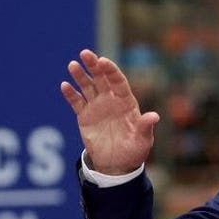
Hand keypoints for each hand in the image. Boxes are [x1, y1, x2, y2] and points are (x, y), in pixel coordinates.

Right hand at [60, 49, 158, 175]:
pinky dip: (71, 94)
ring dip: (80, 76)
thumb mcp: (142, 141)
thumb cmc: (134, 151)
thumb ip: (145, 127)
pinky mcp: (85, 116)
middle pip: (101, 78)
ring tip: (72, 65)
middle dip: (94, 65)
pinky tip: (64, 85)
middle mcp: (111, 100)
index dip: (111, 71)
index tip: (103, 61)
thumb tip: (154, 116)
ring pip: (87, 87)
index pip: (118, 81)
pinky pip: (77, 102)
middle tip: (85, 53)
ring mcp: (97, 107)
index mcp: (126, 102)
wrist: (117, 165)